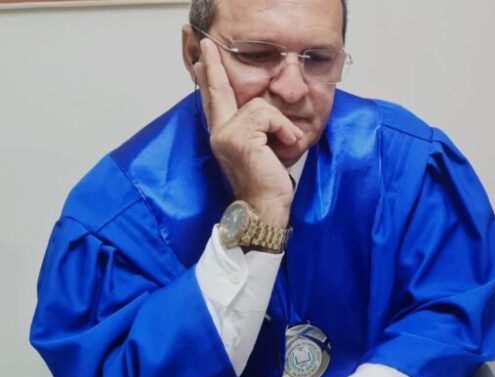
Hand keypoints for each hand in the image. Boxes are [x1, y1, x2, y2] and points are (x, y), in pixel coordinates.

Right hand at [194, 38, 302, 227]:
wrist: (263, 207)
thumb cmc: (267, 182)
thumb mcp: (262, 147)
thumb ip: (256, 126)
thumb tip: (264, 107)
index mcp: (222, 134)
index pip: (213, 100)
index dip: (209, 77)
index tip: (202, 56)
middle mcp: (218, 131)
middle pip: (218, 91)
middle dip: (213, 65)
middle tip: (207, 43)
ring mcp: (226, 134)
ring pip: (258, 106)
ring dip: (280, 123)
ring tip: (285, 142)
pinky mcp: (239, 137)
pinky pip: (268, 116)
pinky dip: (283, 129)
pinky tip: (286, 145)